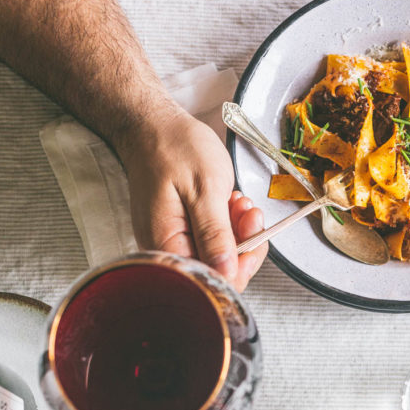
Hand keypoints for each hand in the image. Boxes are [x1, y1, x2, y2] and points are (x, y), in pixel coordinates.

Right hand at [118, 106, 266, 290]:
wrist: (154, 128)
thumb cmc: (173, 149)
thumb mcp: (205, 189)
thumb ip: (215, 234)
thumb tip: (227, 273)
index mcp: (166, 246)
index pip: (208, 281)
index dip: (239, 268)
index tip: (255, 241)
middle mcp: (167, 252)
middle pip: (216, 273)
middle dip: (242, 245)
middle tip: (249, 214)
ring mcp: (175, 244)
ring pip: (219, 257)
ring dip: (238, 232)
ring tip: (238, 202)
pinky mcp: (183, 236)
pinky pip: (213, 243)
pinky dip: (228, 225)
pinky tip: (230, 204)